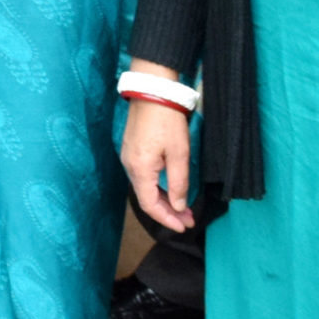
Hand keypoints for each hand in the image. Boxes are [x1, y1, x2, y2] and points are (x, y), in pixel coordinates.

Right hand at [118, 73, 196, 233]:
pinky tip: (170, 188)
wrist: (153, 91)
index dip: (167, 219)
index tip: (185, 226)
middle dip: (168, 212)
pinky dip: (157, 187)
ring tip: (183, 208)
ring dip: (164, 200)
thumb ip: (178, 183)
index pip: (150, 205)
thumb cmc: (167, 121)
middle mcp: (129, 165)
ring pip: (145, 187)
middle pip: (146, 198)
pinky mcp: (132, 148)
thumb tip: (179, 206)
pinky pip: (143, 176)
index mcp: (139, 169)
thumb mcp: (179, 154)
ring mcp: (128, 156)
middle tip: (189, 220)